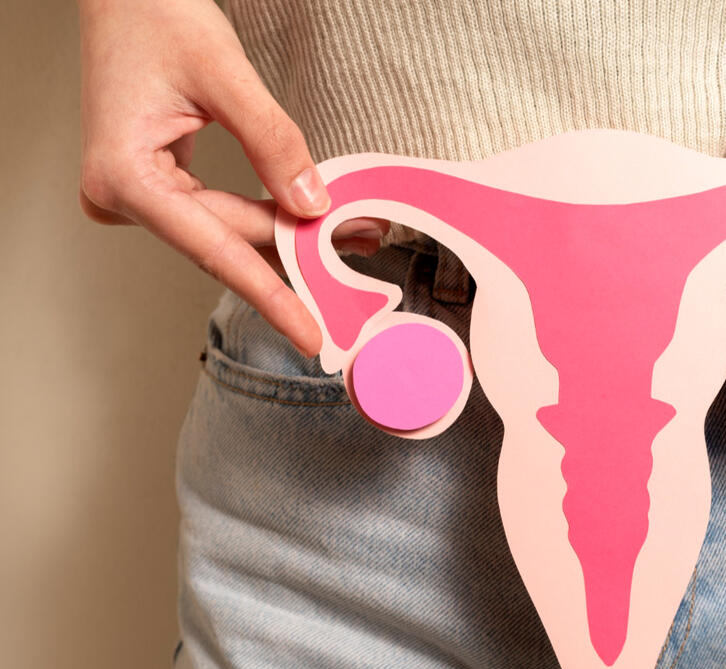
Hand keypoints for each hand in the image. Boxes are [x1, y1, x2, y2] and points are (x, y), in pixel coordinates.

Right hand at [78, 0, 386, 356]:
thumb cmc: (155, 16)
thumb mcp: (225, 75)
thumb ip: (273, 143)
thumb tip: (313, 206)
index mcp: (124, 176)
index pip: (215, 248)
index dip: (270, 294)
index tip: (310, 333)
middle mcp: (120, 194)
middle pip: (224, 241)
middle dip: (293, 255)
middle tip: (357, 265)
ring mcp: (134, 192)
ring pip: (224, 230)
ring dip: (284, 235)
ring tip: (349, 237)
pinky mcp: (153, 184)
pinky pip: (216, 211)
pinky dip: (262, 214)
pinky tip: (305, 220)